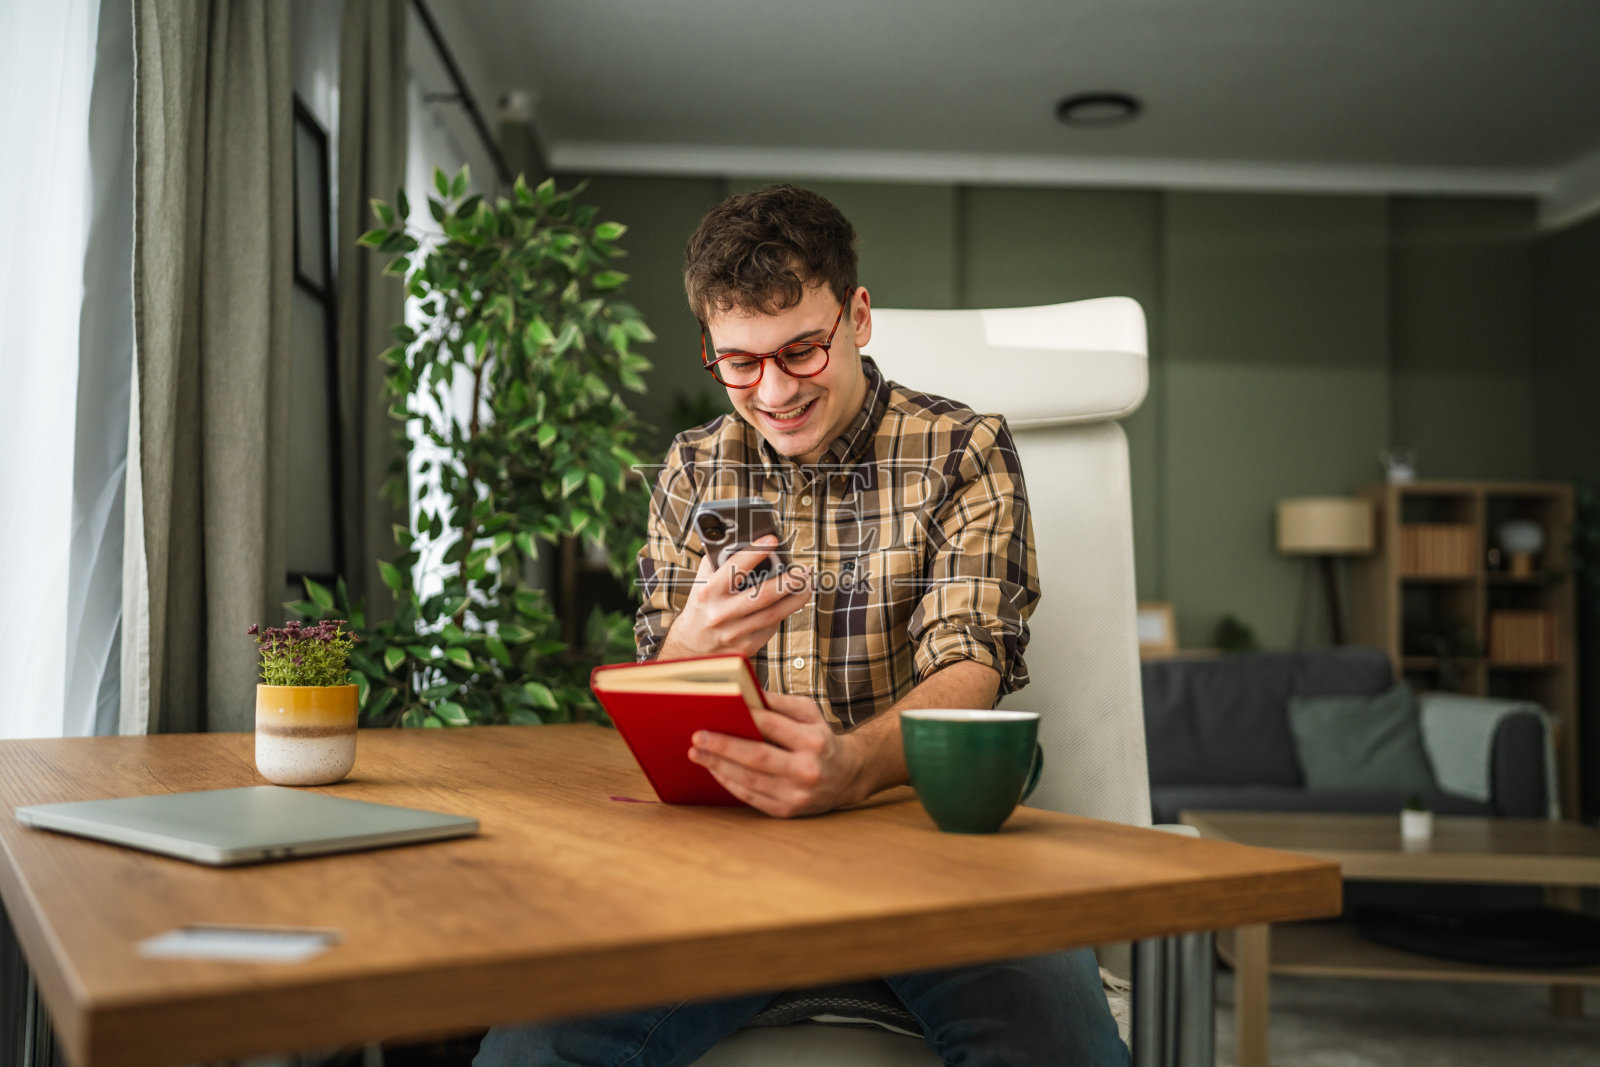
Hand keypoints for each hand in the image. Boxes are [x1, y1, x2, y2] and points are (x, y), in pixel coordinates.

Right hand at [659, 536, 810, 658]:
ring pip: (773, 614)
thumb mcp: (703, 583)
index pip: (734, 568)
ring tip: (807, 585)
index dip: (755, 552)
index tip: (773, 539)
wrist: (692, 647)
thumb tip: (744, 541)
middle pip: (762, 595)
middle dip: (788, 581)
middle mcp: (720, 614)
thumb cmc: (702, 607)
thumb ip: (718, 562)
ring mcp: (734, 633)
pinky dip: (782, 613)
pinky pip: (771, 627)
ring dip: (795, 598)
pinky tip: (789, 603)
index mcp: (708, 592)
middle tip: (804, 570)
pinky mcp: (746, 646)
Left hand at [689, 693, 865, 816]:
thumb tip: (746, 695)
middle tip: (698, 737)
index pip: (773, 727)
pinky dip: (730, 784)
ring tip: (698, 754)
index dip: (745, 718)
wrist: (847, 776)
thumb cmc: (821, 738)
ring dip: (719, 766)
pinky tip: (715, 770)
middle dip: (723, 746)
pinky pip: (752, 797)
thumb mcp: (810, 713)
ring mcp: (797, 794)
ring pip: (750, 780)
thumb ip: (780, 703)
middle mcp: (807, 770)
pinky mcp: (788, 811)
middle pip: (757, 757)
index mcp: (814, 741)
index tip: (718, 710)